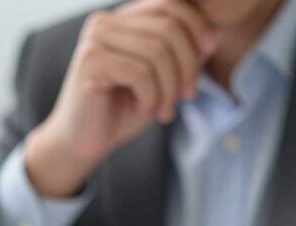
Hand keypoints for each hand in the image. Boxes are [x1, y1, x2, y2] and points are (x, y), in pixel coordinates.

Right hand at [25, 0, 219, 197]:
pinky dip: (151, 96)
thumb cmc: (122, 110)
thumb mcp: (161, 79)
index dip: (197, 27)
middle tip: (188, 96)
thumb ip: (182, 55)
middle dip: (187, 65)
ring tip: (165, 110)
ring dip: (170, 88)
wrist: (82, 142)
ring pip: (157, 52)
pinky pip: (140, 73)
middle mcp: (105, 22)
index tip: (206, 57)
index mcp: (123, 18)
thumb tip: (213, 38)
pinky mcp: (89, 63)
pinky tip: (144, 109)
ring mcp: (95, 40)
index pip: (171, 4)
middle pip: (168, 28)